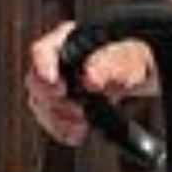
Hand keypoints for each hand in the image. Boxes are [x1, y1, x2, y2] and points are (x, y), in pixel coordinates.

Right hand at [25, 23, 160, 148]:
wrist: (136, 76)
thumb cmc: (129, 59)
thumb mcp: (124, 59)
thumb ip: (108, 65)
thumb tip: (90, 77)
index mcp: (66, 40)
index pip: (42, 52)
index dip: (44, 69)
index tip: (58, 88)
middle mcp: (55, 61)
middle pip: (36, 83)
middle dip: (54, 102)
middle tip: (77, 110)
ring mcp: (54, 84)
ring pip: (41, 105)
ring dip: (60, 119)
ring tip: (82, 122)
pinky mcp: (58, 106)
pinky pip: (51, 122)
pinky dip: (64, 131)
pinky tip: (80, 131)